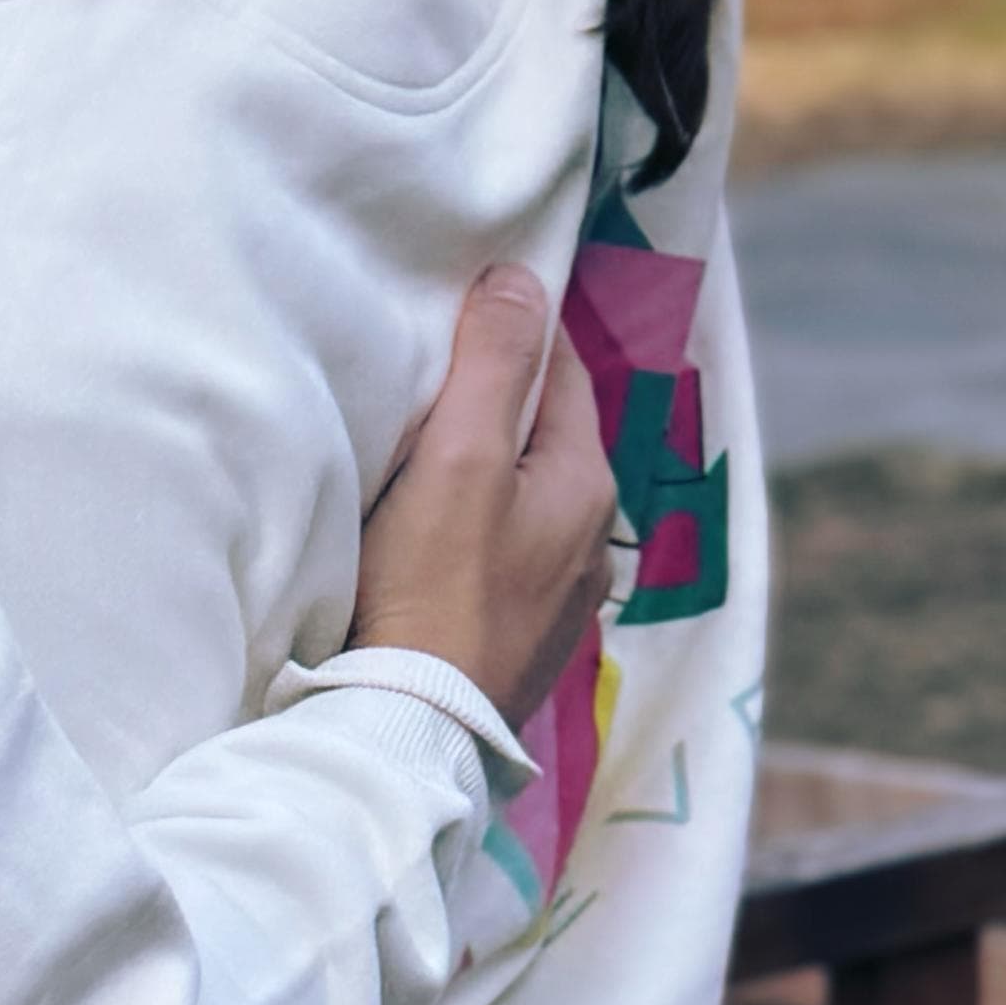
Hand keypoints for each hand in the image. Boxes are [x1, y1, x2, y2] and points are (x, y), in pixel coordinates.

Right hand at [351, 264, 612, 727]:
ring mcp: (562, 598)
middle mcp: (592, 541)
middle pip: (545, 440)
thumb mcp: (458, 456)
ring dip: (487, 475)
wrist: (413, 725)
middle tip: (430, 382)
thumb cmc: (432, 587)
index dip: (515, 334)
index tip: (462, 311)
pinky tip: (434, 544)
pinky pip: (508, 558)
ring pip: (527, 502)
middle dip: (499, 406)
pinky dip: (477, 534)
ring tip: (425, 463)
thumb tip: (522, 278)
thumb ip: (493, 363)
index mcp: (586, 484)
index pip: (561, 374)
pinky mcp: (523, 640)